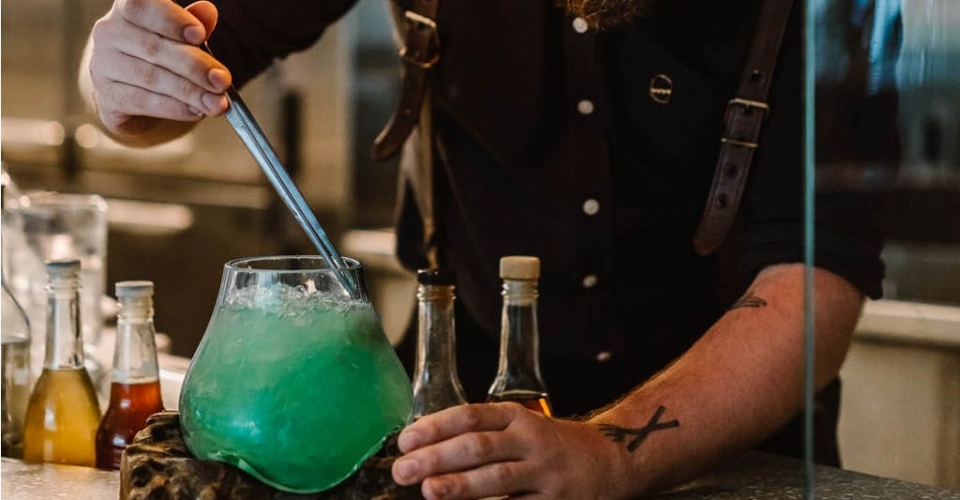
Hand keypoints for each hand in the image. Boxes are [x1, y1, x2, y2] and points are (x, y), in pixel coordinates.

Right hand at [85, 0, 230, 138]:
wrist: (133, 94)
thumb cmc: (162, 58)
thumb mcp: (180, 38)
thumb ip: (193, 25)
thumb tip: (208, 11)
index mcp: (127, 10)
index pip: (141, 6)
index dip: (171, 20)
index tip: (199, 35)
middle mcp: (109, 33)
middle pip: (153, 47)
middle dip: (194, 66)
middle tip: (221, 81)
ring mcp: (103, 66)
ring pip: (150, 77)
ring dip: (189, 92)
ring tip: (216, 103)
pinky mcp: (107, 96)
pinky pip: (143, 102)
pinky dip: (174, 108)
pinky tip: (195, 111)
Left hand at [391, 403, 629, 499]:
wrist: (613, 461)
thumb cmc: (554, 446)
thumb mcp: (523, 428)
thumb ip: (483, 435)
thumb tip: (425, 449)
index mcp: (518, 418)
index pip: (470, 416)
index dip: (435, 426)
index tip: (405, 440)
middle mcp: (532, 441)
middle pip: (479, 446)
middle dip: (437, 458)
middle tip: (404, 469)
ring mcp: (545, 474)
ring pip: (497, 479)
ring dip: (460, 486)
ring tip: (430, 490)